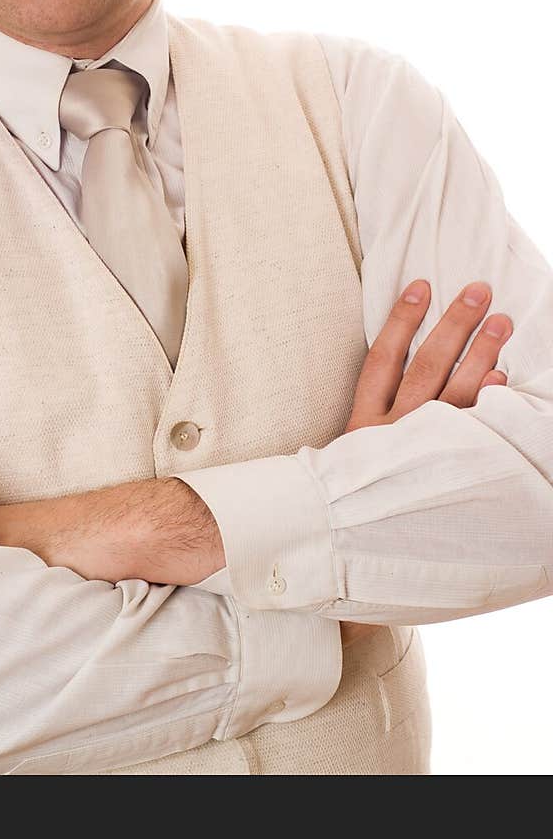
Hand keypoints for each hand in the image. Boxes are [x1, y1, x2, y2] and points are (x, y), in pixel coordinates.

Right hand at [339, 277, 511, 649]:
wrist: (336, 553)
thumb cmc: (346, 501)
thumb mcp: (352, 454)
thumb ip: (375, 419)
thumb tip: (400, 371)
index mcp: (362, 424)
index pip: (381, 358)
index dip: (400, 320)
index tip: (420, 285)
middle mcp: (388, 436)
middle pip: (424, 367)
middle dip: (453, 326)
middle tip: (479, 291)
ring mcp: (414, 457)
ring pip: (451, 397)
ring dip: (479, 356)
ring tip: (501, 323)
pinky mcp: (436, 478)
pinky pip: (466, 437)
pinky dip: (486, 409)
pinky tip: (503, 385)